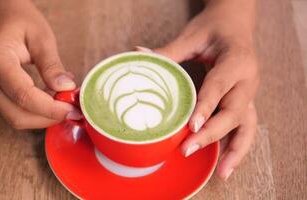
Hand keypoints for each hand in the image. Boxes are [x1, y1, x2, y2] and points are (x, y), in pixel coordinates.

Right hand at [0, 0, 80, 128]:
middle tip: (72, 112)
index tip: (72, 110)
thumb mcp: (42, 38)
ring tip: (64, 107)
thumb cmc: (21, 22)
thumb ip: (52, 65)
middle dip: (47, 118)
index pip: (23, 95)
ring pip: (14, 118)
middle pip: (16, 114)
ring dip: (42, 119)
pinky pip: (13, 111)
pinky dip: (35, 114)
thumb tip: (66, 89)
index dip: (49, 108)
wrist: (1, 17)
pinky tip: (52, 104)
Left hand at [138, 0, 258, 179]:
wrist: (236, 24)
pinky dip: (237, 146)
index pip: (219, 87)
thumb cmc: (215, 28)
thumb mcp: (192, 36)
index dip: (206, 107)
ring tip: (222, 174)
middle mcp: (248, 80)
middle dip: (212, 134)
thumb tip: (138, 54)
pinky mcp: (246, 101)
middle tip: (188, 149)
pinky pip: (246, 128)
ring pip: (248, 125)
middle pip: (234, 112)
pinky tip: (226, 163)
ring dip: (235, 150)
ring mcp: (249, 93)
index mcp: (236, 60)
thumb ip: (169, 51)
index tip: (192, 126)